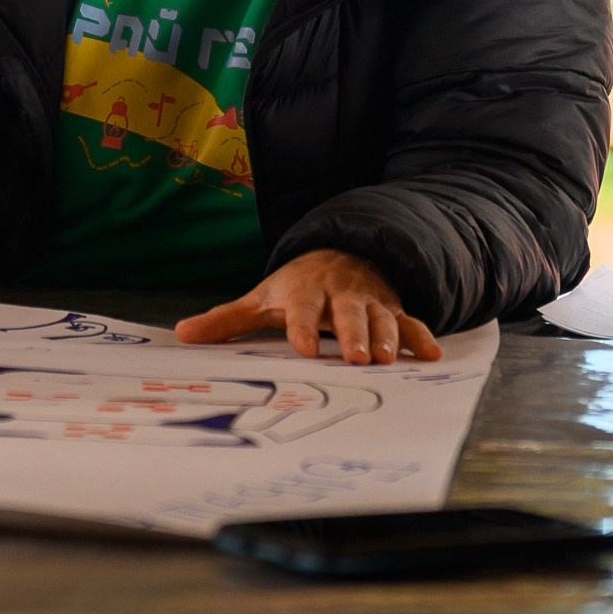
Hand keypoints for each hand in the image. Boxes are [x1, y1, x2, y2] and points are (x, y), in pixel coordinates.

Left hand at [174, 249, 442, 364]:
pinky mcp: (392, 309)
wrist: (340, 254)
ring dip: (387, 337)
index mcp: (304, 291)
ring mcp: (369, 301)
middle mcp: (339, 295)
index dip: (302, 327)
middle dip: (353, 333)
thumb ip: (225, 320)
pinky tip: (432, 355)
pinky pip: (409, 322)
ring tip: (388, 359)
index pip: (302, 309)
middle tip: (357, 358)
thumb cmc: (295, 287)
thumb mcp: (260, 299)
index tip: (303, 348)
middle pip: (347, 314)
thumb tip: (181, 334)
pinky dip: (421, 337)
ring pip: (381, 318)